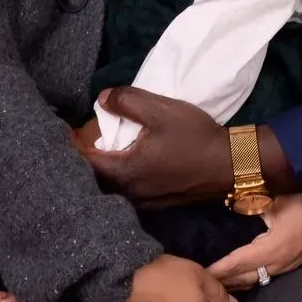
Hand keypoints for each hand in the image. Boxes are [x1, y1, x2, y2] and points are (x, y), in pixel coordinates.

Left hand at [77, 88, 231, 206]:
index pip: (86, 161)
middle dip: (89, 157)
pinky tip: (130, 160)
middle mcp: (130, 193)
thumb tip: (102, 99)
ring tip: (105, 147)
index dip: (75, 143)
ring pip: (114, 186)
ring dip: (107, 168)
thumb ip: (127, 101)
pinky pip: (129, 189)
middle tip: (86, 136)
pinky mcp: (158, 202)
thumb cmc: (195, 138)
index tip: (70, 128)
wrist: (231, 165)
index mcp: (125, 172)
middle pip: (97, 177)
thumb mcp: (160, 110)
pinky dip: (123, 174)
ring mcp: (145, 201)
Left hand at [209, 191, 301, 290]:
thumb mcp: (275, 198)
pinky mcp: (295, 261)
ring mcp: (290, 264)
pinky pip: (268, 275)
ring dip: (238, 282)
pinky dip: (251, 277)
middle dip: (225, 281)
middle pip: (247, 276)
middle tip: (202, 284)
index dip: (220, 269)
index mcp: (275, 247)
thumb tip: (230, 202)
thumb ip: (252, 203)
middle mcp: (282, 261)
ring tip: (216, 285)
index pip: (240, 262)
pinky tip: (240, 279)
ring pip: (259, 278)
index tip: (201, 273)